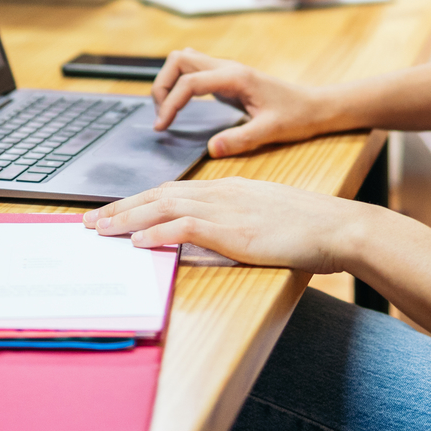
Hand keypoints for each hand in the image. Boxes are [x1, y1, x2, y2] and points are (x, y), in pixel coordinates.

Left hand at [85, 177, 375, 271]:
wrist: (338, 225)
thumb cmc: (308, 228)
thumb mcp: (263, 220)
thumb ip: (234, 226)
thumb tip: (206, 241)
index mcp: (228, 189)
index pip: (173, 191)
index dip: (140, 200)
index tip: (115, 211)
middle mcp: (221, 192)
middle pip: (160, 195)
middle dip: (122, 207)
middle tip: (91, 220)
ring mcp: (227, 209)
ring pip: (164, 207)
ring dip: (128, 218)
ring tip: (101, 230)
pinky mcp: (234, 229)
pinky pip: (186, 228)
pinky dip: (158, 232)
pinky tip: (139, 241)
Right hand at [152, 48, 341, 156]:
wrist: (313, 106)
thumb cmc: (296, 116)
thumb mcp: (270, 131)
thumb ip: (241, 139)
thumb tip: (211, 149)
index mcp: (236, 77)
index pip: (190, 82)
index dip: (170, 103)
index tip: (162, 127)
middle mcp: (227, 68)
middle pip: (179, 60)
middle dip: (162, 85)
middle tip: (162, 116)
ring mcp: (225, 70)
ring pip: (183, 61)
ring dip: (168, 82)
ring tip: (167, 112)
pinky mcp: (225, 78)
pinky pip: (192, 71)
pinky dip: (178, 85)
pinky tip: (181, 108)